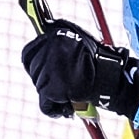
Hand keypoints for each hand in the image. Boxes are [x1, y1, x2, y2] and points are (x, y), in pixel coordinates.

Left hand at [20, 21, 138, 117]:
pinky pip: (45, 105)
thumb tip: (44, 29)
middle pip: (34, 72)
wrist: (110, 79)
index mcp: (53, 37)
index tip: (49, 71)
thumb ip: (59, 37)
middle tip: (66, 82)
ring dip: (53, 93)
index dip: (38, 64)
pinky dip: (55, 109)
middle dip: (46, 79)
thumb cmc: (100, 60)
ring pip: (40, 88)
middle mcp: (47, 51)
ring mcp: (47, 70)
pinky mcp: (50, 90)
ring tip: (72, 92)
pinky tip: (69, 104)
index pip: (28, 53)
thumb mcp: (79, 38)